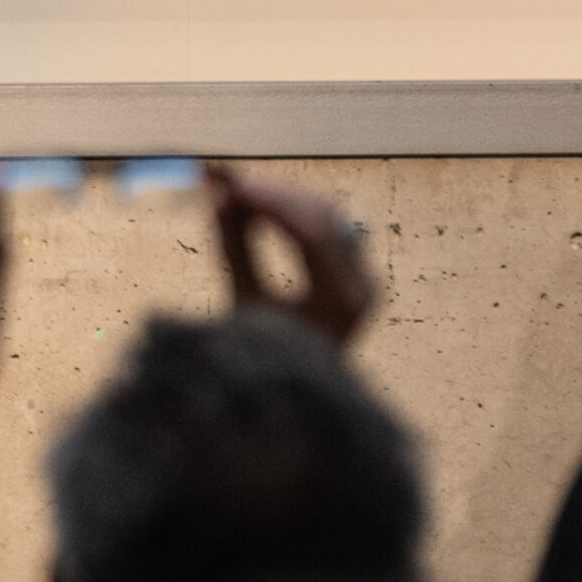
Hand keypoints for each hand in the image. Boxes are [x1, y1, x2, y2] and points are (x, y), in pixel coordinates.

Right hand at [206, 165, 374, 345]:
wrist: (294, 399)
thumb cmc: (263, 362)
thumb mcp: (245, 306)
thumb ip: (235, 249)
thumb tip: (217, 197)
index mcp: (341, 301)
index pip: (314, 234)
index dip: (272, 202)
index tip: (233, 185)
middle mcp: (363, 285)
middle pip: (325, 217)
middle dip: (276, 195)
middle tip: (230, 182)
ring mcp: (364, 278)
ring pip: (326, 215)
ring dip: (283, 200)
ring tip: (237, 194)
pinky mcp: (355, 273)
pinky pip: (326, 227)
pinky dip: (294, 214)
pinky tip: (260, 207)